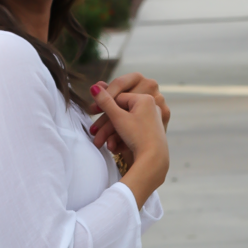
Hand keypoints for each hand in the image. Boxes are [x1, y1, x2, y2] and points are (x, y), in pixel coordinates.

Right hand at [90, 83, 168, 207]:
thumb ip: (104, 102)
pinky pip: (134, 132)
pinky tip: (116, 148)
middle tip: (94, 131)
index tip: (94, 112)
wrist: (153, 160)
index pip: (119, 98)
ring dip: (113, 135)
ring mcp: (153, 120)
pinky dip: (124, 140)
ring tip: (104, 144)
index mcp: (145, 98)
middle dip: (107, 126)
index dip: (105, 106)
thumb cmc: (138, 137)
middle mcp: (152, 106)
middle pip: (122, 113)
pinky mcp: (153, 133)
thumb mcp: (117, 118)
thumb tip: (94, 87)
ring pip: (127, 124)